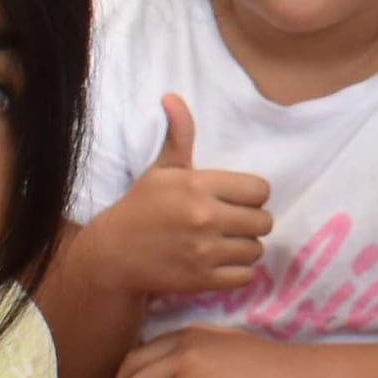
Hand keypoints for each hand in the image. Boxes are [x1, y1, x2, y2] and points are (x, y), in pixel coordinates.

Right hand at [93, 96, 275, 301]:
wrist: (113, 255)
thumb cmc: (142, 207)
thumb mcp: (161, 170)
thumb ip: (179, 137)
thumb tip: (173, 98)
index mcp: (197, 185)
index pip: (260, 190)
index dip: (251, 195)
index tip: (235, 200)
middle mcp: (204, 217)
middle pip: (264, 221)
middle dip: (251, 222)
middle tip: (232, 223)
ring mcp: (205, 251)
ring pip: (256, 250)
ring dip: (245, 248)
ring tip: (224, 243)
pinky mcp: (203, 280)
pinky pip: (247, 276)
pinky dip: (238, 272)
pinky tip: (220, 263)